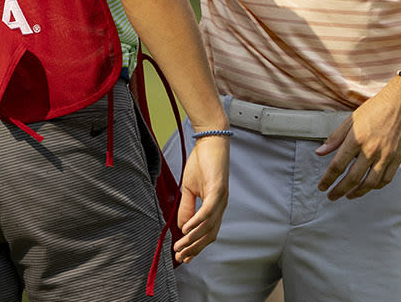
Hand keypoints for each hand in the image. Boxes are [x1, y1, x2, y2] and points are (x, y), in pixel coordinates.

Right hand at [175, 133, 228, 261]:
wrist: (210, 141)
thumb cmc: (201, 162)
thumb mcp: (189, 189)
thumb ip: (186, 209)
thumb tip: (182, 228)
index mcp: (215, 207)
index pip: (207, 233)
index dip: (196, 247)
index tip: (183, 258)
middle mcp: (221, 206)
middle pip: (209, 235)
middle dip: (194, 249)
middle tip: (179, 258)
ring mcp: (221, 198)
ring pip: (208, 226)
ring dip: (193, 239)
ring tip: (180, 247)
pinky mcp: (218, 189)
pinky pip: (208, 211)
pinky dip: (197, 222)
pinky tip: (187, 229)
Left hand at [316, 78, 400, 200]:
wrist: (400, 103)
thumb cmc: (374, 109)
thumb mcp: (350, 120)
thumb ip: (335, 138)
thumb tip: (320, 152)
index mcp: (356, 139)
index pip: (337, 165)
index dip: (328, 179)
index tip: (322, 186)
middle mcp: (371, 150)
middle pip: (352, 178)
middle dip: (339, 190)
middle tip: (332, 196)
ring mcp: (385, 155)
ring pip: (370, 183)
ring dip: (357, 193)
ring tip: (349, 195)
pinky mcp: (397, 158)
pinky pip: (386, 179)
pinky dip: (375, 187)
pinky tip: (368, 187)